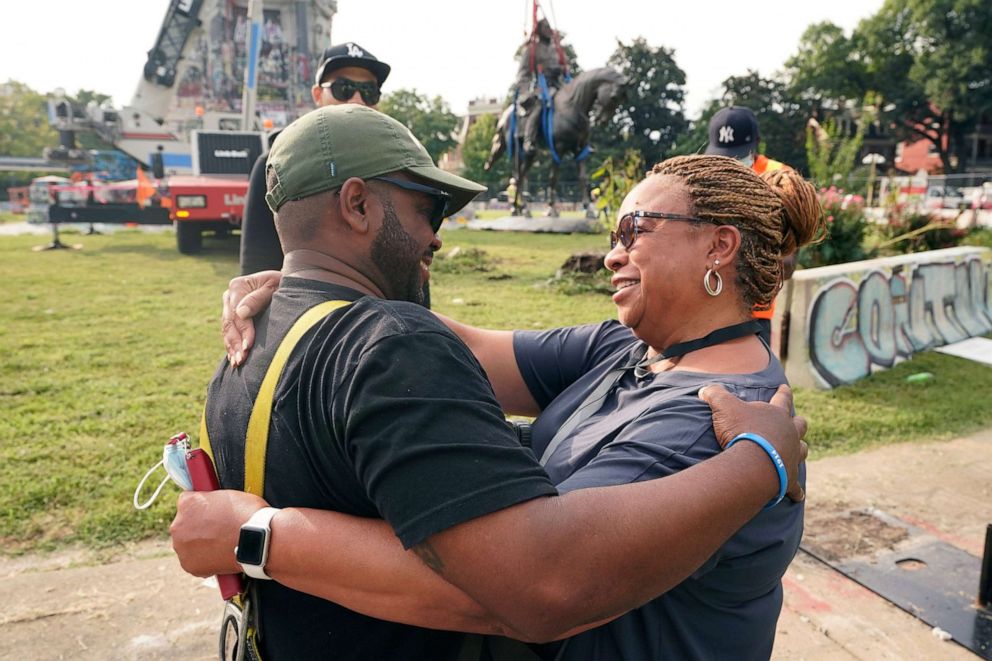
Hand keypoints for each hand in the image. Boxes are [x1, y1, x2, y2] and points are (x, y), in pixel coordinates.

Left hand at [170, 490, 267, 576]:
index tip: (212, 512)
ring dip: (200, 543)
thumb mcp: (227, 495)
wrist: (258, 539)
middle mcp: (178, 525)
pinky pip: (194, 560)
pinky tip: (220, 553)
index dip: (202, 506)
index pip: (187, 501)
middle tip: (219, 528)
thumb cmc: (248, 514)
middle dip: (198, 526)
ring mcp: (182, 547)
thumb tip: (208, 507)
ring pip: (188, 543)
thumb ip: (210, 500)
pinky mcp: (189, 565)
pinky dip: (205, 558)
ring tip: (222, 542)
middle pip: (184, 524)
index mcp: (186, 503)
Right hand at [222, 270, 281, 365]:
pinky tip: (233, 358)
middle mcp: (229, 297)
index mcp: (237, 286)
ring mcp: (228, 307)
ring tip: (238, 362)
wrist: (281, 282)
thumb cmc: (281, 283)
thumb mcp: (273, 286)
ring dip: (231, 348)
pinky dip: (230, 346)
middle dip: (235, 343)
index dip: (243, 331)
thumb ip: (257, 298)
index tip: (248, 346)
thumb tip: (241, 312)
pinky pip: (228, 333)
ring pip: (227, 330)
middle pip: (230, 324)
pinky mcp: (231, 316)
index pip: (238, 314)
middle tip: (242, 359)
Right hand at [698, 384, 807, 502]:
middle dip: (798, 423)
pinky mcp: (789, 478)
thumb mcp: (723, 407)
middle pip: (800, 425)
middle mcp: (790, 434)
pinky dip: (796, 491)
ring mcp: (792, 456)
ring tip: (798, 450)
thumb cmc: (741, 431)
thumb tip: (704, 389)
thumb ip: (715, 394)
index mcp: (777, 415)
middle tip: (798, 421)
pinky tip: (798, 496)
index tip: (785, 387)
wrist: (752, 463)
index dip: (783, 392)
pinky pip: (795, 487)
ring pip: (802, 450)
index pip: (782, 398)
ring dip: (799, 450)